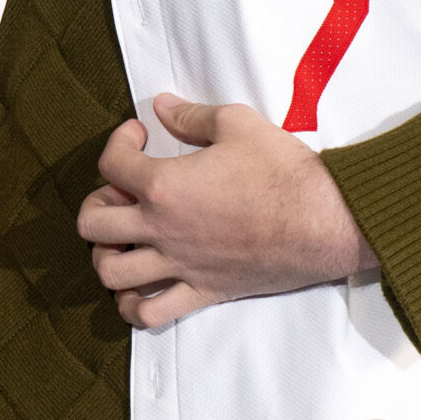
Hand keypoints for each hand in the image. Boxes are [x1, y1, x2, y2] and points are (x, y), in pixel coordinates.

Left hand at [78, 93, 372, 331]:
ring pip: (111, 273)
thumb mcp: (236, 123)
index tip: (139, 135)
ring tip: (127, 236)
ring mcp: (181, 266)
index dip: (119, 141)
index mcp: (165, 186)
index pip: (110, 164)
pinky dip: (134, 304)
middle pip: (93, 224)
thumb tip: (160, 106)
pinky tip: (142, 285)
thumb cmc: (285, 172)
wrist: (327, 221)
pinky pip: (151, 313)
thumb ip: (190, 115)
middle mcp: (163, 230)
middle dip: (97, 201)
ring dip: (106, 253)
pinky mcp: (204, 292)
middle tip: (123, 190)